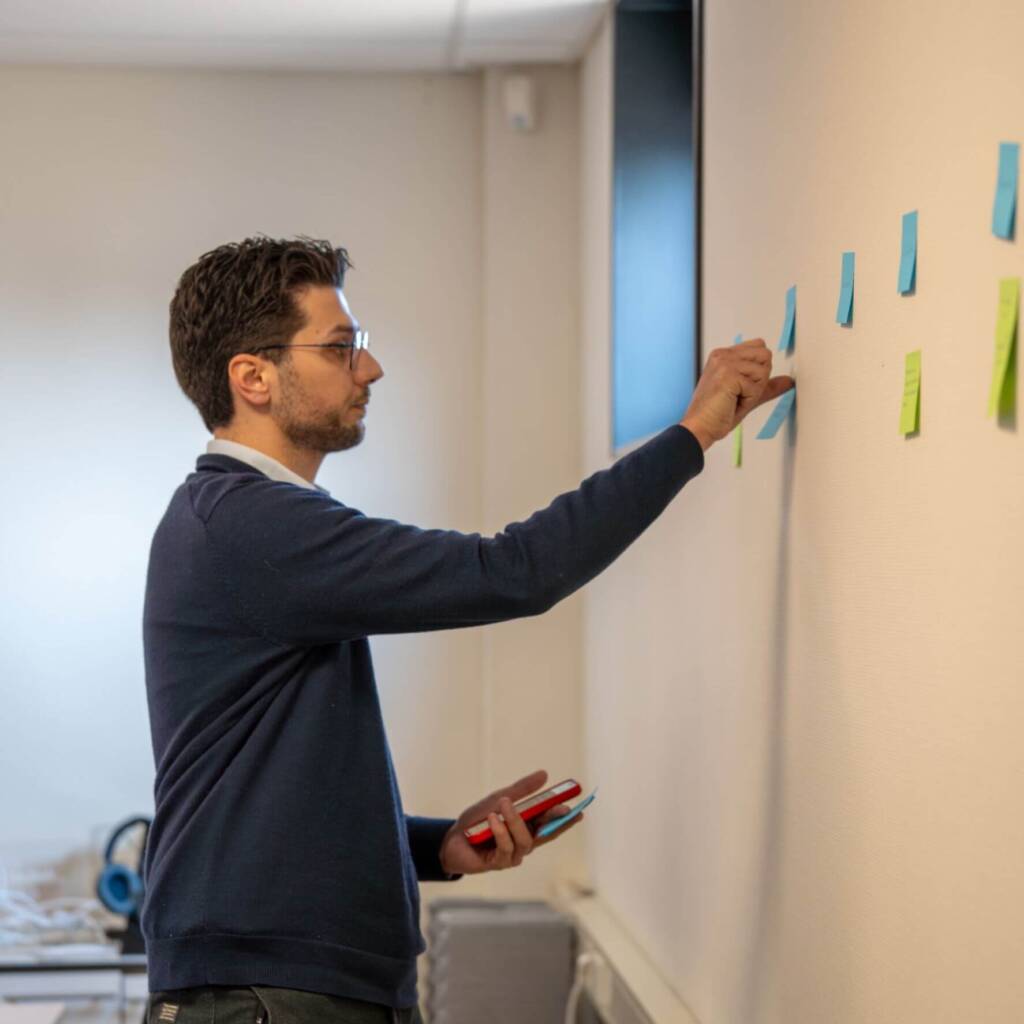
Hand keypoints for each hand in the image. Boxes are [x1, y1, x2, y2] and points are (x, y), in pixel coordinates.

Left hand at [438, 770, 583, 875]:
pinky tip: (492, 820)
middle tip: (561, 808)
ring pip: (525, 839)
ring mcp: (513, 855)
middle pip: (546, 834)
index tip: (580, 808)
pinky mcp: (499, 863)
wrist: (451, 837)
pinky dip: (500, 832)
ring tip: (503, 805)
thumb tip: (545, 774)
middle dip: (555, 821)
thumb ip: (522, 790)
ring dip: (515, 820)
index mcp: (528, 827)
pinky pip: (506, 848)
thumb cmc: (477, 820)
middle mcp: (524, 843)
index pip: (552, 823)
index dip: (566, 817)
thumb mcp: (500, 798)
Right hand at [680, 338, 794, 449]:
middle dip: (759, 379)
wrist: (700, 428)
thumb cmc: (717, 414)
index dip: (759, 369)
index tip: (742, 386)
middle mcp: (723, 354)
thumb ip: (767, 385)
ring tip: (735, 399)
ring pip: (764, 370)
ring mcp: (725, 363)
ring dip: (754, 390)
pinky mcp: (728, 375)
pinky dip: (749, 400)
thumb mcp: (747, 396)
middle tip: (739, 394)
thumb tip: (789, 380)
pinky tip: (732, 404)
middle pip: (765, 355)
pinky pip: (757, 386)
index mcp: (724, 355)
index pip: (760, 347)